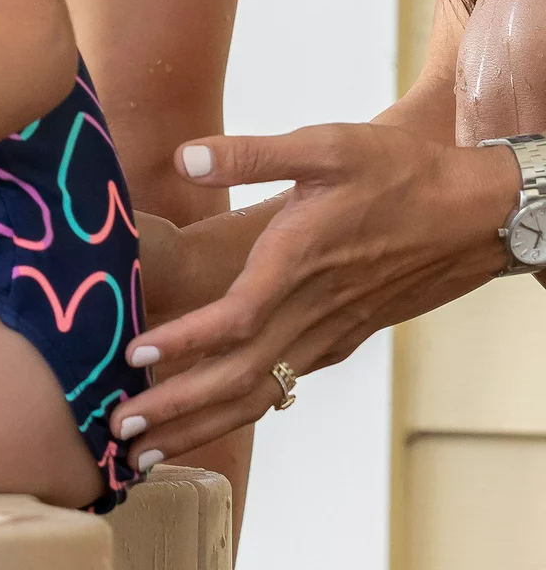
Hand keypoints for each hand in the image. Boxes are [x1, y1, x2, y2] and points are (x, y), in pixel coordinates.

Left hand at [108, 126, 515, 470]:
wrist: (473, 214)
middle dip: (177, 407)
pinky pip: (285, 383)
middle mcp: (312, 310)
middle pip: (239, 376)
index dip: (184, 342)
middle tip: (120, 432)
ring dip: (203, 421)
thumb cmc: (397, 173)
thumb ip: (252, 154)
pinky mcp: (341, 335)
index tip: (133, 357)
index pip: (235, 319)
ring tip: (152, 447)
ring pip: (260, 391)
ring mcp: (329, 330)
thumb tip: (187, 156)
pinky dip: (243, 406)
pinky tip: (215, 415)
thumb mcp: (324, 146)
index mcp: (299, 263)